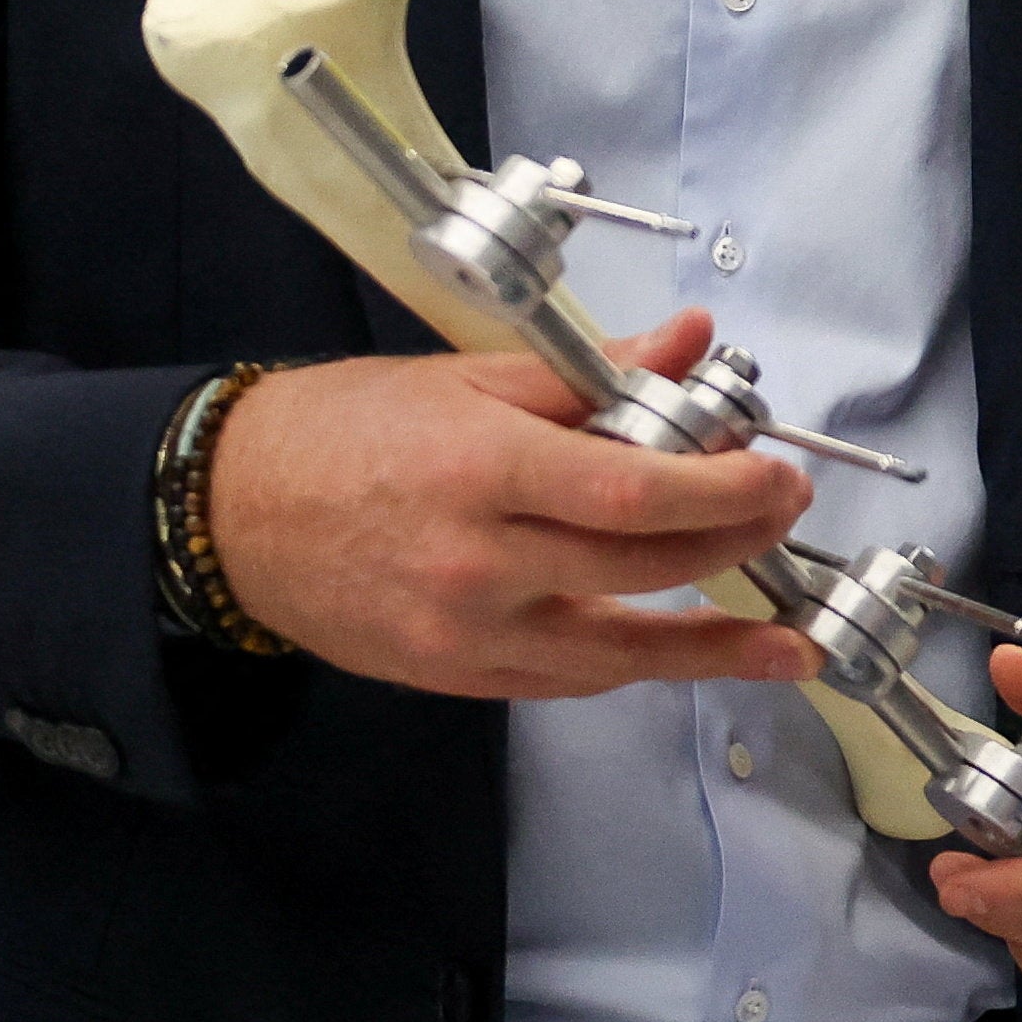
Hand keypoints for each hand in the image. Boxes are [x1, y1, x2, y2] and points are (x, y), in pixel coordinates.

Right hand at [208, 312, 824, 699]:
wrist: (235, 516)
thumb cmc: (349, 429)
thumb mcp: (472, 377)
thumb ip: (592, 372)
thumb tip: (692, 342)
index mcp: (484, 467)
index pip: (632, 488)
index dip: (721, 490)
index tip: (777, 477)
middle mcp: (479, 561)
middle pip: (639, 569)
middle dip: (733, 547)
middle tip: (785, 521)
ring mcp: (466, 632)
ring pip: (615, 651)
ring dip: (709, 649)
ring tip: (782, 644)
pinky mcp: (454, 678)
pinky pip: (565, 678)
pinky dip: (628, 660)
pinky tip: (678, 646)